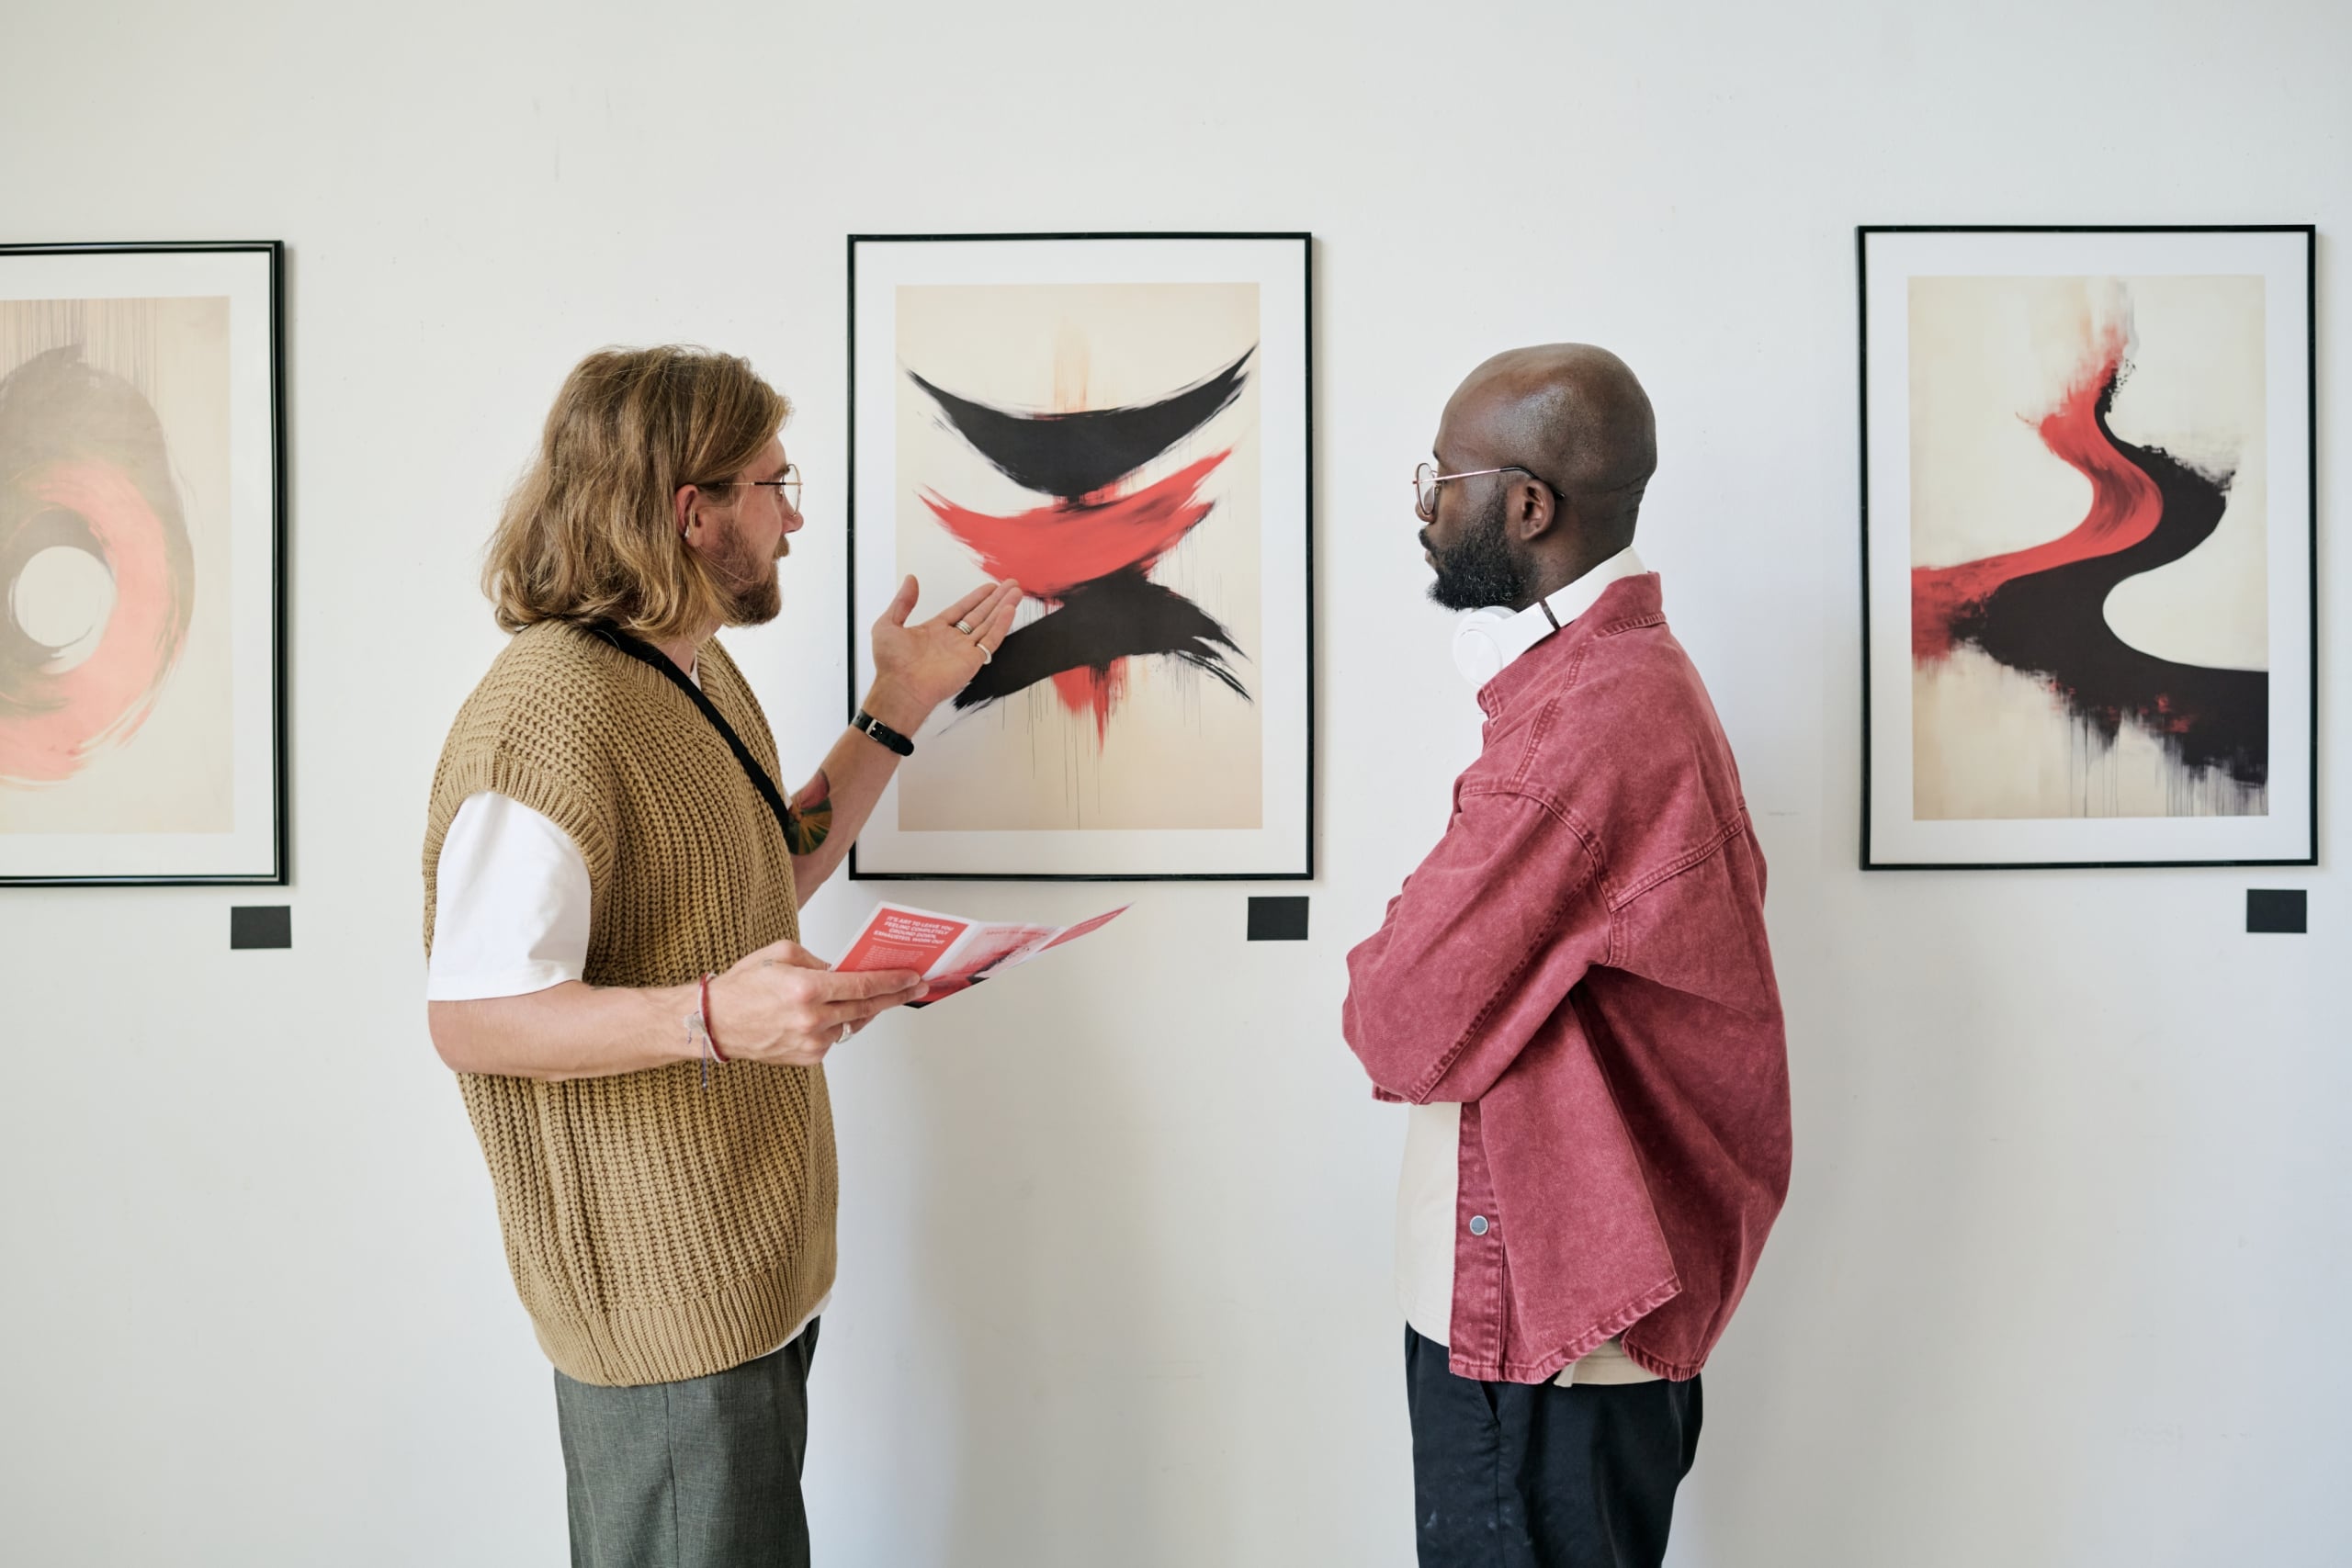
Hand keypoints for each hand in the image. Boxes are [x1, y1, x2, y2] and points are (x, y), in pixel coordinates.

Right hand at [707, 938, 926, 1067]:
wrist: (713, 1023)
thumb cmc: (742, 987)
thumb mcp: (780, 953)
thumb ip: (817, 961)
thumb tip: (843, 970)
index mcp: (805, 989)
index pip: (862, 985)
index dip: (892, 981)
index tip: (912, 977)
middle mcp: (811, 1019)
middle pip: (866, 1008)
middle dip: (894, 996)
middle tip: (915, 988)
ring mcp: (810, 1042)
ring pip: (851, 1024)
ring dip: (864, 1010)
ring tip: (878, 997)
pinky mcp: (807, 1058)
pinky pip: (834, 1038)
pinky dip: (838, 1024)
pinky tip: (832, 1013)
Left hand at [865, 575, 1020, 730]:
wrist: (900, 687)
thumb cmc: (891, 664)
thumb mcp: (887, 624)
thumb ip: (902, 602)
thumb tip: (910, 580)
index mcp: (935, 631)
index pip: (961, 610)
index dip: (976, 598)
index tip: (990, 588)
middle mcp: (952, 640)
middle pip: (980, 615)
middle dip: (996, 599)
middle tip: (1010, 585)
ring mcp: (964, 650)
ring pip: (989, 624)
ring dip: (1003, 607)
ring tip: (1016, 592)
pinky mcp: (972, 661)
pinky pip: (991, 640)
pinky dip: (1001, 625)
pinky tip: (1010, 610)